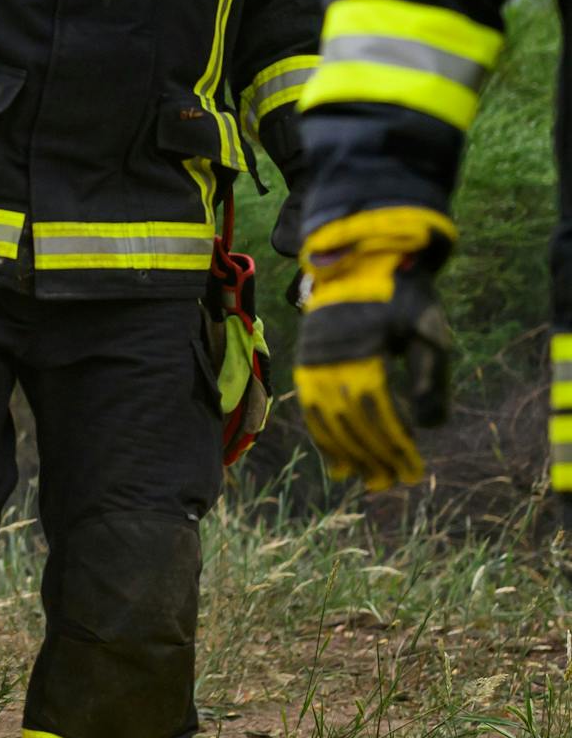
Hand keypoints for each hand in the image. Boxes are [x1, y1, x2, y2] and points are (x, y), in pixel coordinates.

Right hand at [293, 206, 455, 491]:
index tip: (412, 471)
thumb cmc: (402, 292)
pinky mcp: (306, 356)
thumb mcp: (428, 330)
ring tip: (357, 477)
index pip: (377, 412)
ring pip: (322, 415)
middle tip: (389, 482)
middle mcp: (328, 358)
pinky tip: (332, 450)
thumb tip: (428, 427)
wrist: (360, 255)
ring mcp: (312, 357)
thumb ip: (430, 379)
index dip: (394, 445)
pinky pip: (308, 402)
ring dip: (341, 450)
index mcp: (361, 352)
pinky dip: (319, 430)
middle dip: (370, 455)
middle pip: (348, 420)